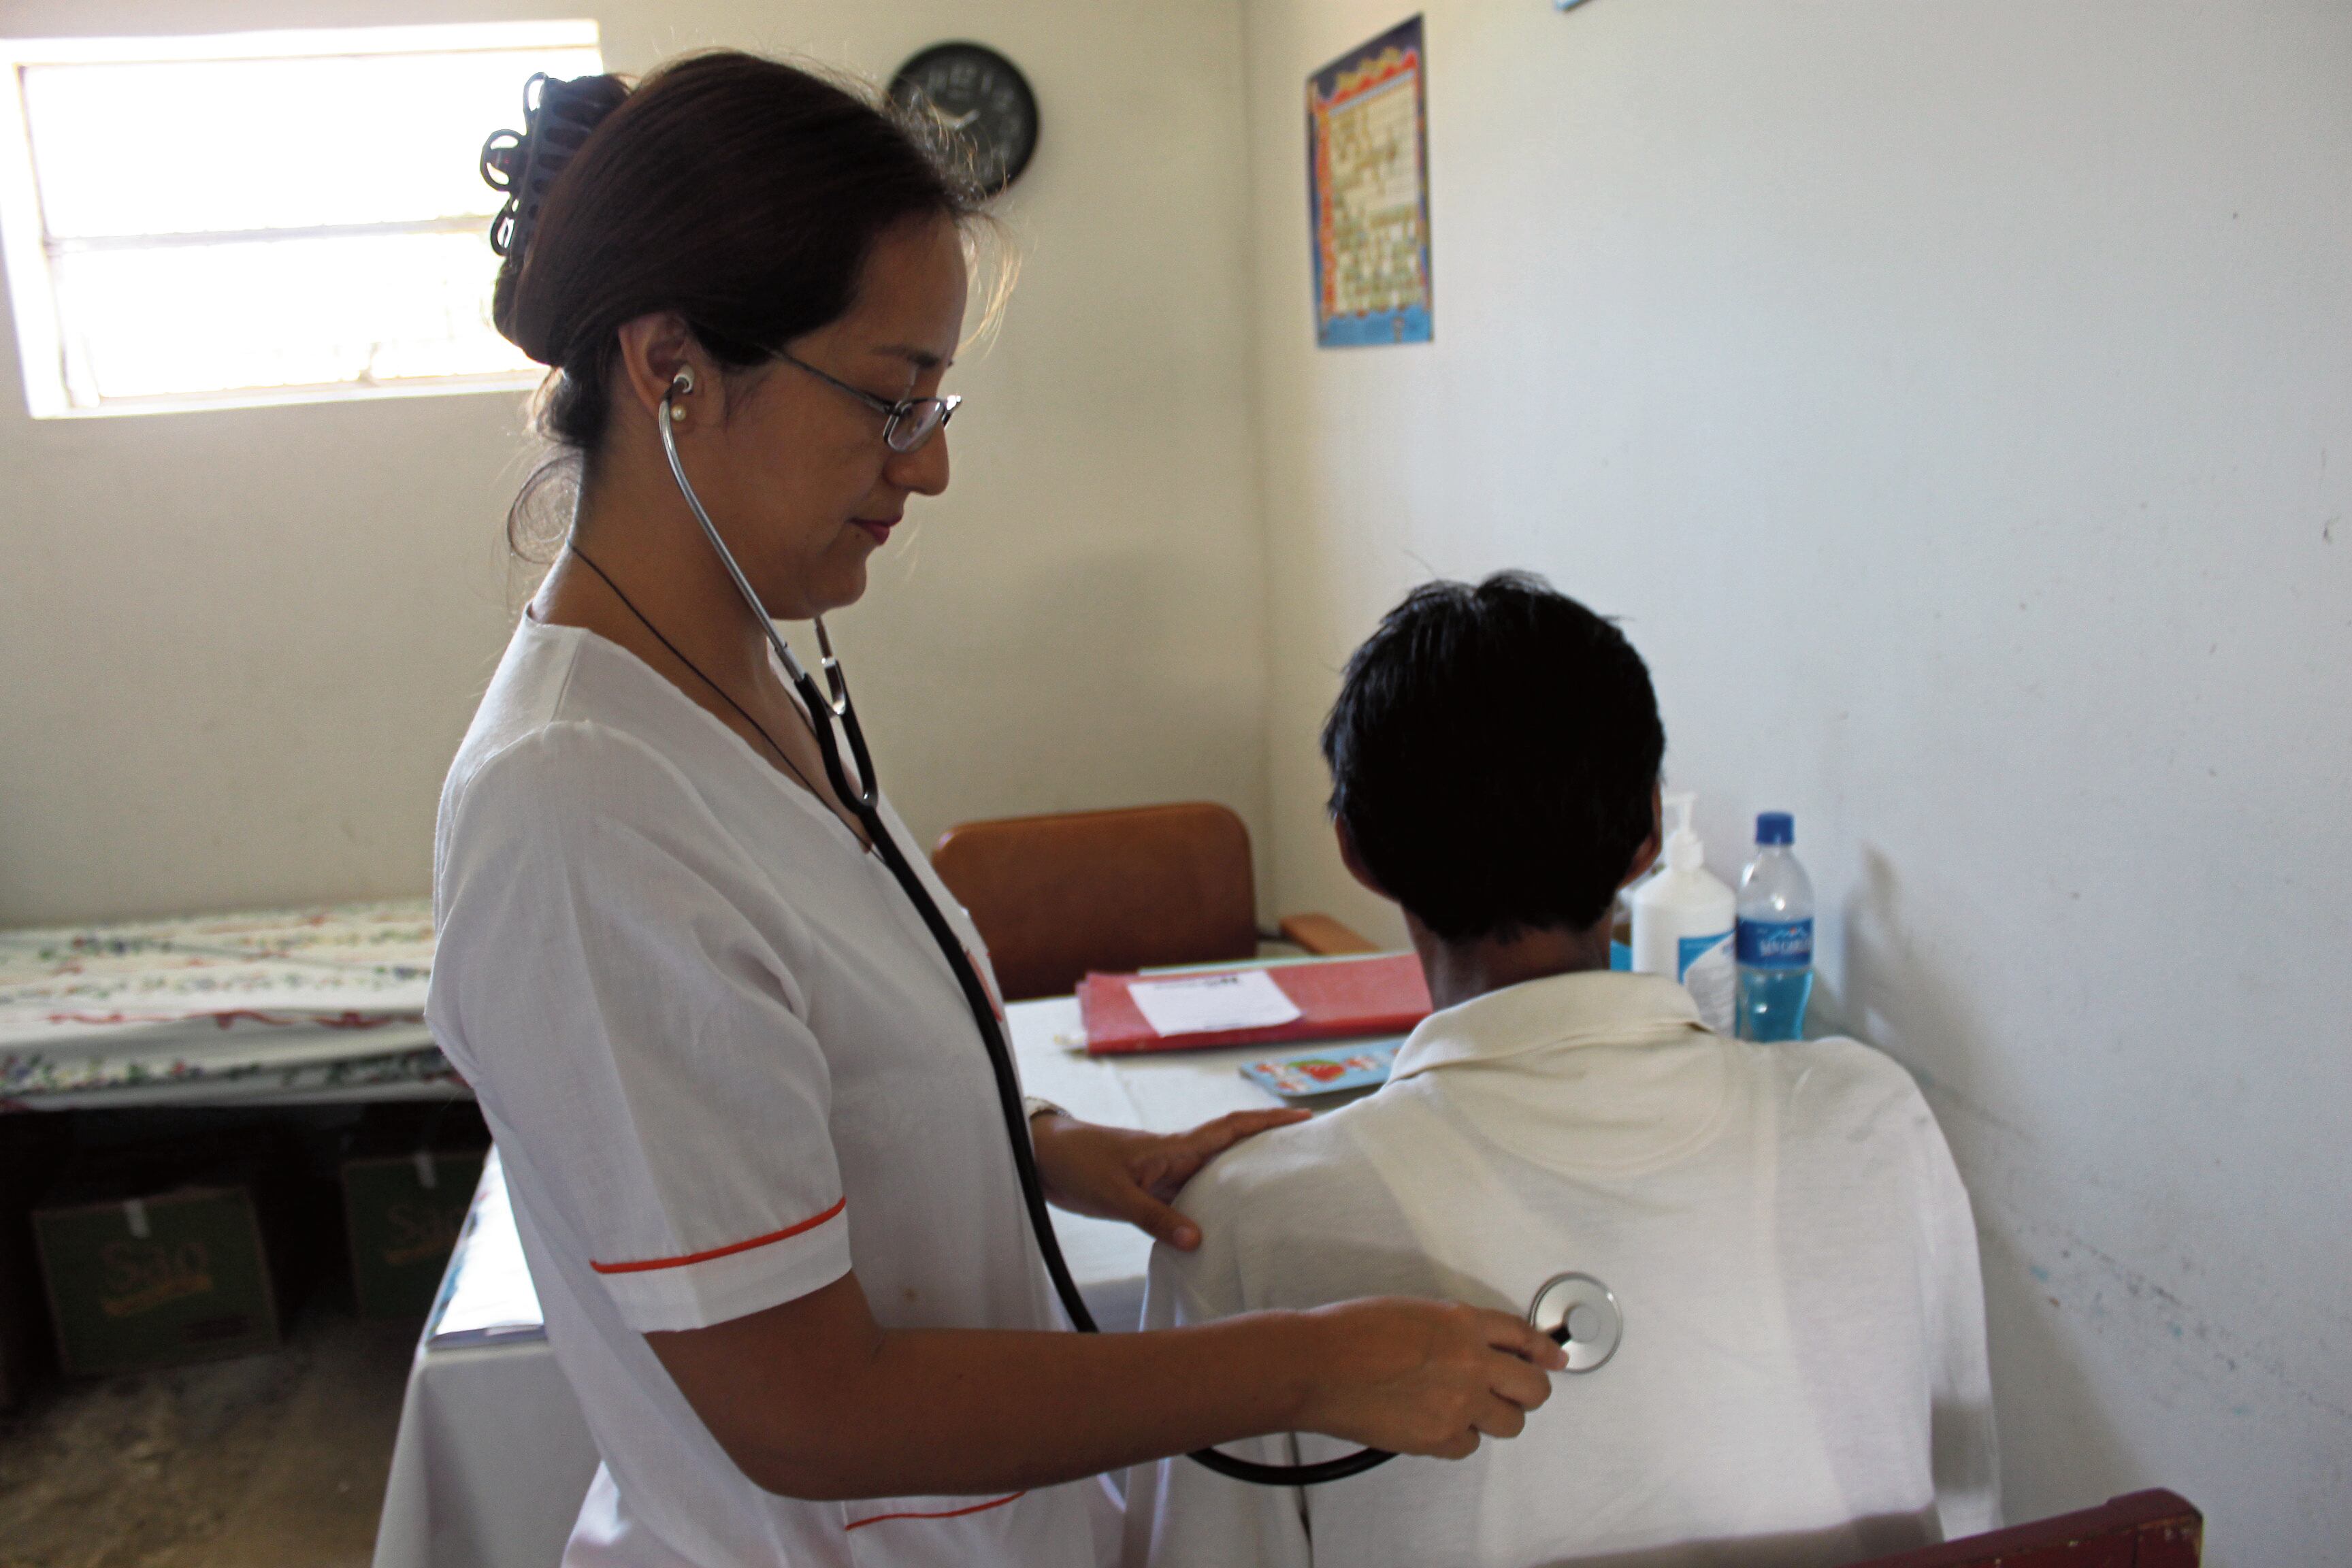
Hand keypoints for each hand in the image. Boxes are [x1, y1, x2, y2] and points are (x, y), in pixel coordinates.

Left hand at [1029, 1108, 1309, 1250]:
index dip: (1268, 1120)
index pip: (1231, 1128)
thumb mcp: (1115, 1194)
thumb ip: (1155, 1218)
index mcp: (1174, 1147)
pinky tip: (1224, 1227)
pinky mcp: (1151, 1193)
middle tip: (1309, 1156)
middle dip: (1269, 1147)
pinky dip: (1213, 1207)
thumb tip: (1199, 1241)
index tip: (1304, 1116)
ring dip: (1244, 1179)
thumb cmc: (1077, 1164)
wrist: (1042, 1159)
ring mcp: (1165, 1175)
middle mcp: (1177, 1158)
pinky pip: (1192, 1198)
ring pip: (1215, 1175)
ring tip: (1281, 1193)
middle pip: (1232, 1149)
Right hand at [1294, 1297, 1566, 1459]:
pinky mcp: (1440, 1438)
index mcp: (1462, 1322)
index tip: (1555, 1358)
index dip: (1544, 1350)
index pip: (1522, 1336)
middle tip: (1517, 1393)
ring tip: (1470, 1411)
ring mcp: (1459, 1403)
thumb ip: (1451, 1330)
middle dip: (1529, 1390)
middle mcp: (1470, 1361)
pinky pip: (1469, 1446)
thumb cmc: (1348, 1334)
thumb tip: (1473, 1350)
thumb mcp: (1411, 1311)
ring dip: (1496, 1417)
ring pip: (1511, 1423)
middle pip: (1533, 1387)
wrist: (1316, 1366)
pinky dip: (1458, 1438)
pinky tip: (1436, 1424)